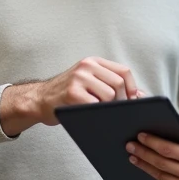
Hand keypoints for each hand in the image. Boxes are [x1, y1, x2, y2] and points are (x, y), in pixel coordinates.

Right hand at [0, 57, 138, 134]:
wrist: (38, 100)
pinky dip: (99, 114)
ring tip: (103, 114)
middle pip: (118, 84)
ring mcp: (79, 79)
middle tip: (117, 112)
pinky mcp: (72, 93)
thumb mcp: (89, 83)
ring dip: (110, 108)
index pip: (123, 71)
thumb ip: (111, 85)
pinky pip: (96, 105)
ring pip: (109, 95)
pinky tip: (94, 117)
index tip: (133, 101)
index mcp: (93, 62)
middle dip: (122, 101)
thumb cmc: (66, 95)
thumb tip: (140, 96)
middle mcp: (86, 67)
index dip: (132, 88)